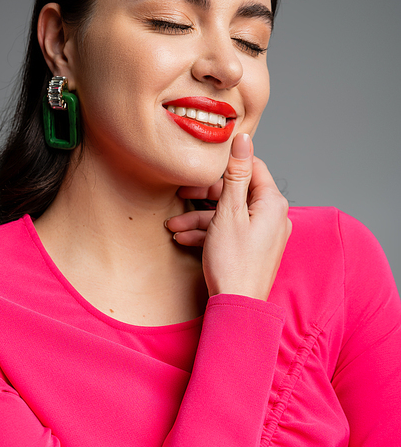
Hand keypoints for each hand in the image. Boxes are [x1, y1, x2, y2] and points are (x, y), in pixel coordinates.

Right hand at [166, 134, 291, 299]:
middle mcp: (272, 216)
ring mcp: (263, 234)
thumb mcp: (228, 212)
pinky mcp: (253, 248)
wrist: (236, 307)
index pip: (252, 167)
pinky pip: (230, 230)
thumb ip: (235, 174)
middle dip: (205, 195)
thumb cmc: (233, 263)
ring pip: (229, 213)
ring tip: (174, 224)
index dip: (225, 165)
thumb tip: (243, 139)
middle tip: (182, 195)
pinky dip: (208, 232)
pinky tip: (184, 237)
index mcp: (272, 203)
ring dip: (200, 217)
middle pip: (237, 191)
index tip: (203, 167)